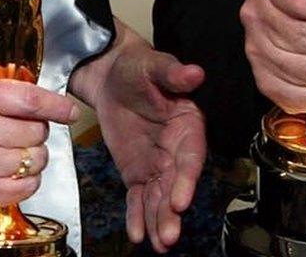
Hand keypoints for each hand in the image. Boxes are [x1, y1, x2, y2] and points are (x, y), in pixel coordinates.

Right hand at [0, 43, 77, 213]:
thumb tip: (4, 28)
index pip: (29, 100)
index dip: (57, 106)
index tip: (71, 111)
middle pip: (36, 131)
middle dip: (39, 130)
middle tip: (24, 129)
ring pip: (35, 159)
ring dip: (34, 156)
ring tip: (15, 150)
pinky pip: (27, 186)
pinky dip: (27, 180)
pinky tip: (12, 171)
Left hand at [72, 27, 206, 250]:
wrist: (111, 76)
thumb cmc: (138, 67)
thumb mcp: (153, 66)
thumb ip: (173, 74)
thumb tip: (195, 73)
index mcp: (188, 124)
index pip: (190, 157)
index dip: (187, 180)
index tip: (181, 201)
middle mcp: (177, 150)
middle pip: (176, 184)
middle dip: (172, 211)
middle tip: (168, 236)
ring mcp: (157, 164)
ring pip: (159, 197)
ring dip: (159, 220)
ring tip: (159, 245)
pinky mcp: (138, 172)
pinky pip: (138, 197)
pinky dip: (138, 216)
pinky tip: (137, 235)